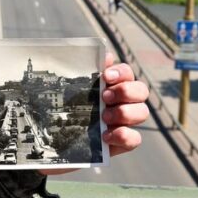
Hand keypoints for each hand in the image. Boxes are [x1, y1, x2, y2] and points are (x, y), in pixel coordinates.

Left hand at [39, 52, 147, 174]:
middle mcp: (122, 101)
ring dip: (125, 112)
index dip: (121, 72)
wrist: (54, 142)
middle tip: (104, 97)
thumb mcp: (66, 90)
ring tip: (104, 118)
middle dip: (126, 91)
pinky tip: (105, 136)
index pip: (126, 72)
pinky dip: (124, 136)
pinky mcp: (122, 142)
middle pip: (141, 90)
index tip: (106, 76)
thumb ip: (81, 72)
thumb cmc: (62, 110)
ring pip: (142, 112)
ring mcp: (124, 122)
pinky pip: (135, 138)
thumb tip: (101, 56)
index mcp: (111, 85)